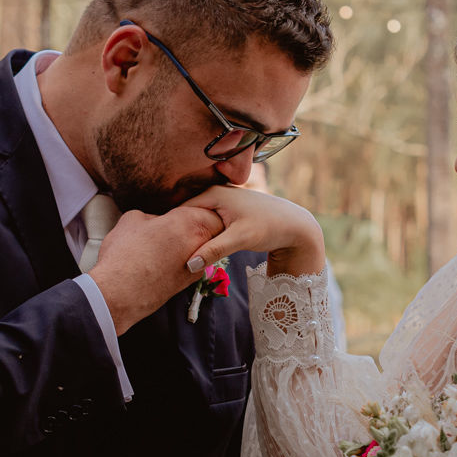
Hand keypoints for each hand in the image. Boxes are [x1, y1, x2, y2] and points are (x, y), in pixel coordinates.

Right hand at [89, 206, 223, 334]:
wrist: (121, 292)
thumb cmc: (125, 252)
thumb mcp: (132, 220)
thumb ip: (152, 216)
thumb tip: (158, 221)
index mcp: (188, 221)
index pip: (210, 211)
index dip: (199, 211)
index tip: (184, 213)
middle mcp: (199, 243)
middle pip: (211, 231)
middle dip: (199, 228)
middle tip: (177, 228)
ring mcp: (197, 265)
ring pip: (203, 249)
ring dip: (192, 245)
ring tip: (167, 246)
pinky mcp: (189, 283)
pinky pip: (194, 265)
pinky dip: (184, 262)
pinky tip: (164, 262)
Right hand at [177, 185, 325, 276]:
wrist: (294, 224)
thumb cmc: (270, 228)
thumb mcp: (240, 239)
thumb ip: (214, 250)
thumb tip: (189, 264)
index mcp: (213, 194)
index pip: (180, 211)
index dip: (171, 230)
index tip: (162, 250)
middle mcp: (215, 192)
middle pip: (187, 215)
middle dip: (179, 232)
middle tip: (166, 254)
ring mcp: (222, 199)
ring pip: (197, 219)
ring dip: (190, 234)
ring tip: (177, 253)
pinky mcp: (228, 208)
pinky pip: (207, 221)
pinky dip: (201, 232)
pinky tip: (196, 248)